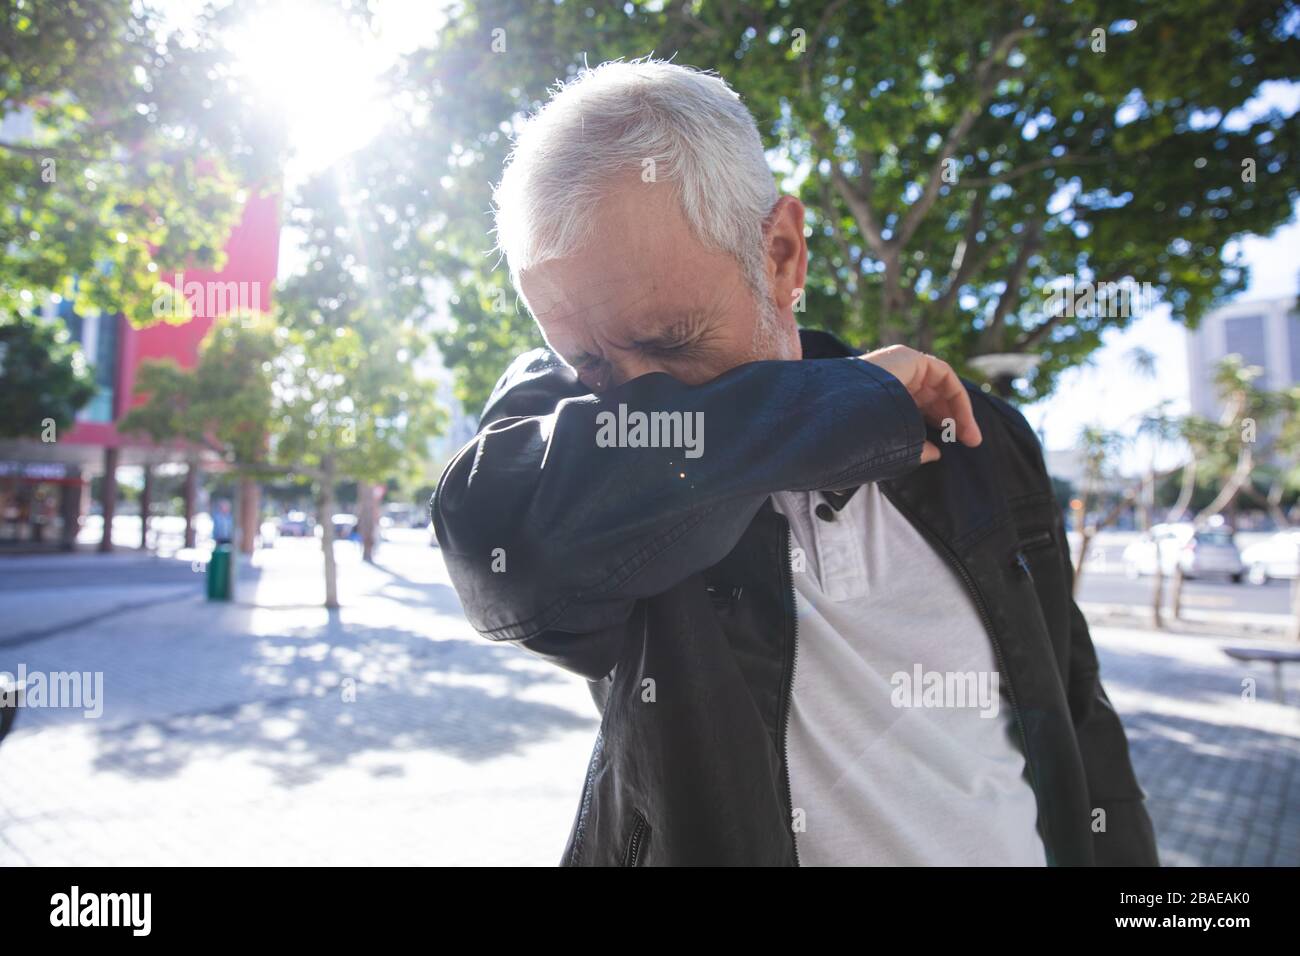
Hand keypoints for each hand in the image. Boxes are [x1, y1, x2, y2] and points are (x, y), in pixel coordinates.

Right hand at [860, 345, 982, 462]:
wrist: (840, 420)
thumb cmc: (857, 438)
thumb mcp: (892, 447)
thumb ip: (916, 448)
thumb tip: (936, 453)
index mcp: (880, 400)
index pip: (918, 408)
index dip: (942, 425)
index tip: (958, 446)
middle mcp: (889, 380)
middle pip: (932, 397)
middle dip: (953, 419)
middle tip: (970, 441)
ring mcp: (898, 367)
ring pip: (939, 386)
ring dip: (959, 409)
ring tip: (969, 433)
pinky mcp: (908, 358)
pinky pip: (942, 374)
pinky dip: (956, 395)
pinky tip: (962, 417)